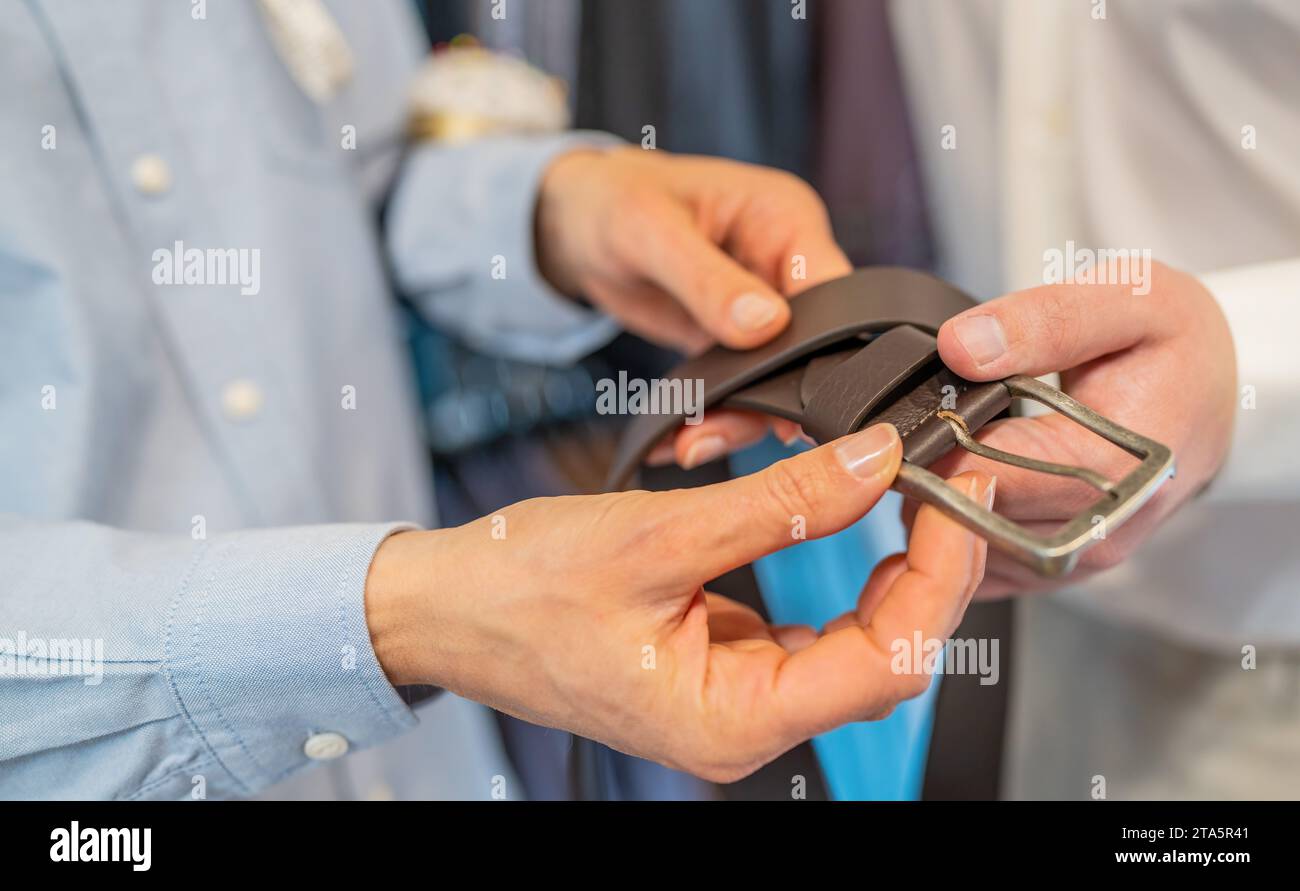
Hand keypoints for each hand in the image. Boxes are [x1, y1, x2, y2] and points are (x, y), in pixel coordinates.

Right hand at [365, 424, 991, 781]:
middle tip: (947, 478)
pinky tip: (848, 518)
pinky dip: (842, 571)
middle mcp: (745, 723)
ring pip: (857, 641)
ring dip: (892, 568)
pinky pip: (813, 627)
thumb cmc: (522, 590)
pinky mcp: (725, 663)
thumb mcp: (660, 535)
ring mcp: (737, 695)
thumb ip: (779, 503)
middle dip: (928, 567)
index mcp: (732, 720)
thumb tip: (873, 464)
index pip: (888, 661)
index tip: (960, 494)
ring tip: (910, 491)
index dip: (939, 575)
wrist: (446, 607)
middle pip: (886, 655)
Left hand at [536, 146, 851, 465]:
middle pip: (811, 346)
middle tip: (728, 434)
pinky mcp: (733, 341)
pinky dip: (715, 415)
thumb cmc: (613, 200)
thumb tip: (765, 325)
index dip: (824, 347)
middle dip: (775, 397)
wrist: (574, 222)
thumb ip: (709, 280)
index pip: (833, 291)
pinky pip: (739, 386)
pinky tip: (682, 440)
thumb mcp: (652, 231)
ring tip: (693, 447)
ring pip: (776, 378)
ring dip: (740, 417)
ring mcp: (763, 308)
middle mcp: (784, 265)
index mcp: (786, 219)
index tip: (796, 401)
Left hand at [919, 261, 1235, 596]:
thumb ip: (1043, 320)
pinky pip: (987, 569)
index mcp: (1120, 466)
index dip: (937, 450)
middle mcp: (1104, 529)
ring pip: (974, 557)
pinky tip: (940, 491)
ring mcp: (1083, 556)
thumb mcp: (1129, 299)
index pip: (997, 479)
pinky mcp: (1065, 565)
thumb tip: (961, 347)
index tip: (904, 422)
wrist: (1216, 387)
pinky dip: (951, 537)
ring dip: (933, 513)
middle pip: (979, 525)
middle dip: (926, 484)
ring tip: (921, 458)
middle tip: (899, 440)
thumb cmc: (1174, 343)